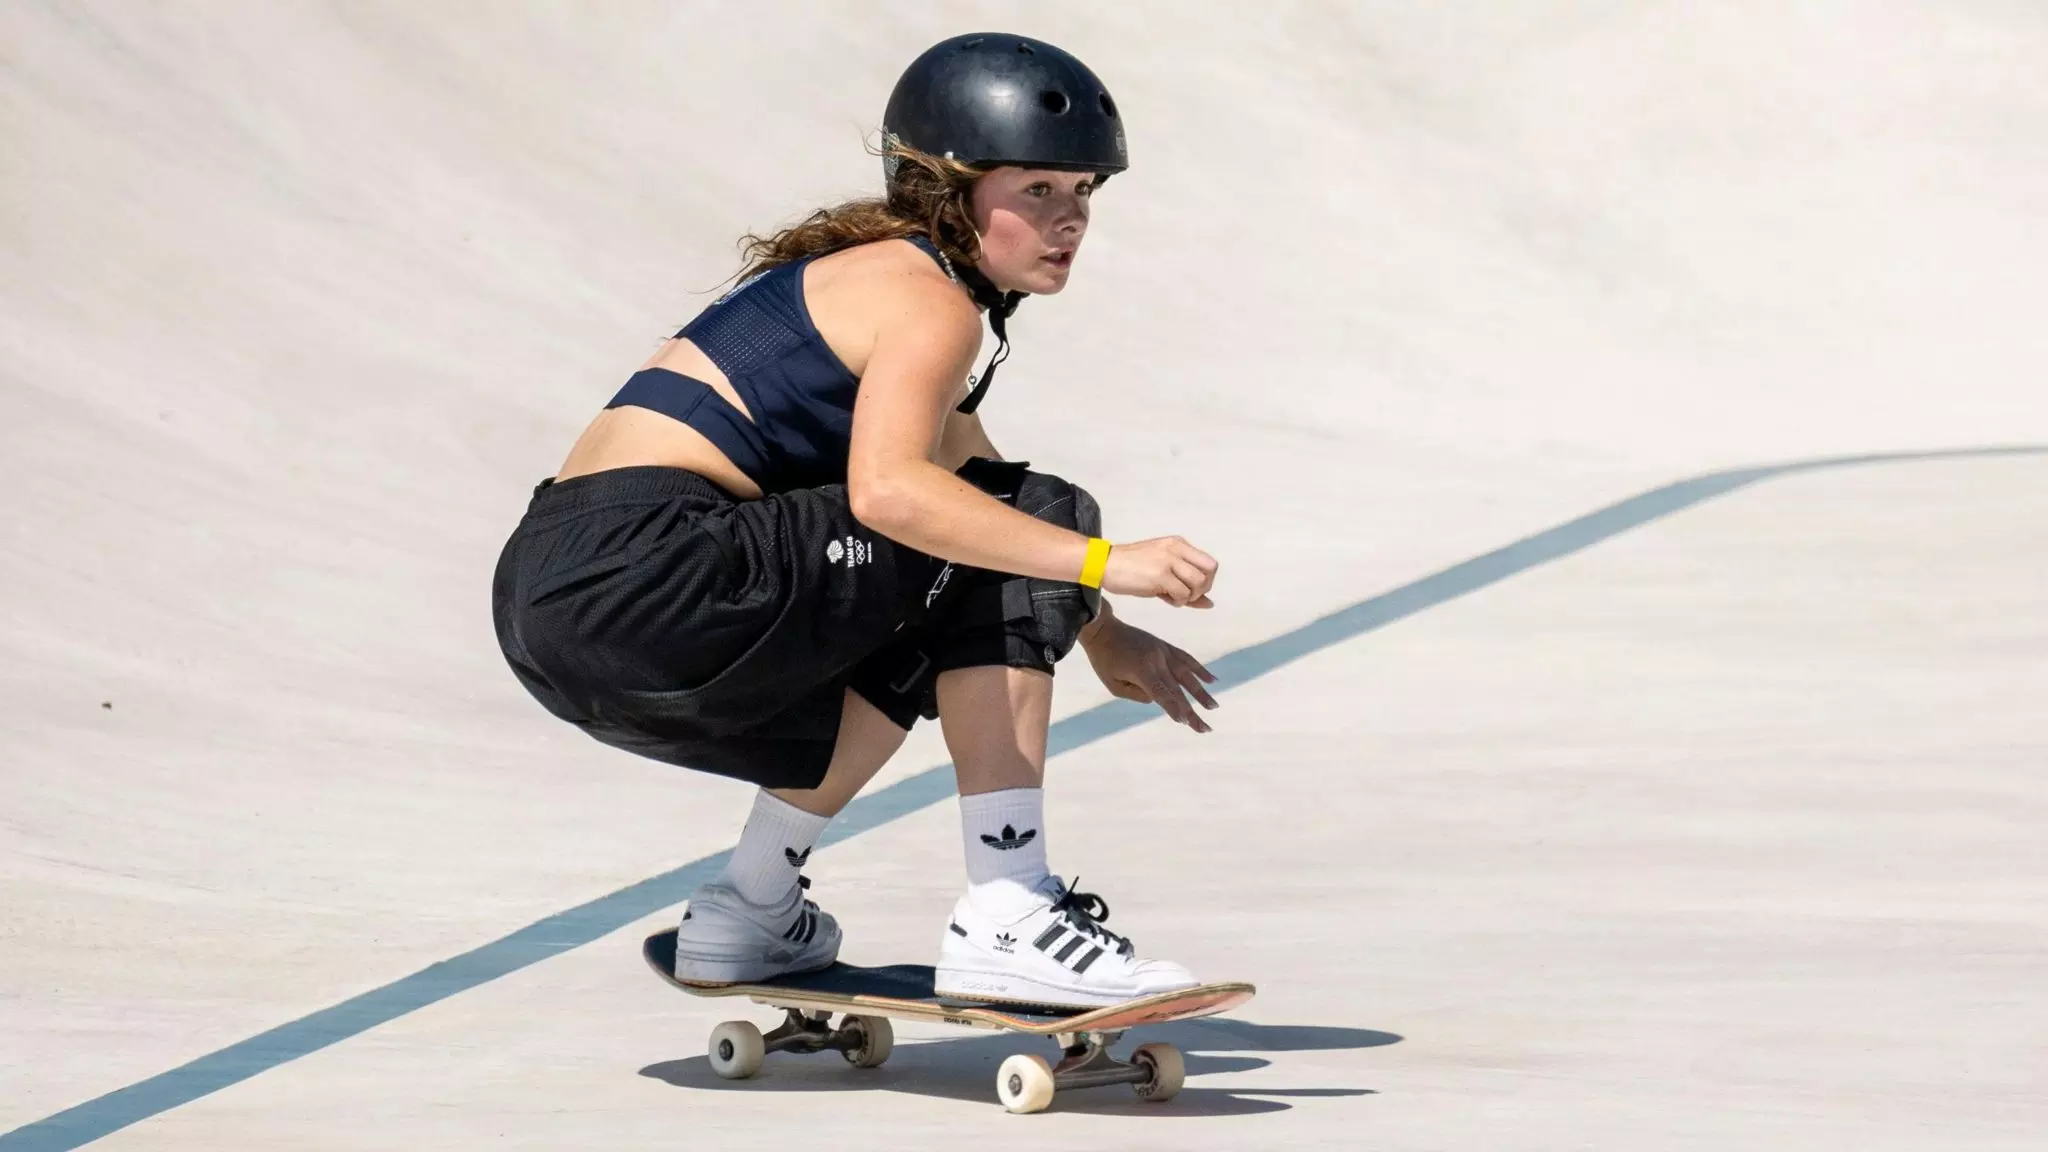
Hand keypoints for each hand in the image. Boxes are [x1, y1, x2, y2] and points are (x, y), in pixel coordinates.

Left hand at [1081, 618, 1219, 732]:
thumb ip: (1137, 695)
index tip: (1185, 722)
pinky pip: (1186, 658)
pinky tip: (1212, 680)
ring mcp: (1163, 651)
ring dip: (1201, 692)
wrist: (1104, 629)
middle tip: (1205, 728)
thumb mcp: (1113, 685)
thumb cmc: (1104, 661)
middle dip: (1191, 710)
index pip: (1161, 693)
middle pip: (1177, 689)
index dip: (1173, 708)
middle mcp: (1156, 660)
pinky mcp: (1165, 646)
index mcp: (1141, 670)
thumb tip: (1160, 699)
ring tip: (1213, 707)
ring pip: (1187, 674)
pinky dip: (1200, 669)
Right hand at [1099, 536, 1217, 607]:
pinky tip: (1164, 597)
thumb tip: (1209, 604)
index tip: (1191, 589)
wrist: (1104, 564)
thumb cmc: (1131, 568)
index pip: (1210, 563)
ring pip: (1198, 583)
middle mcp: (1177, 549)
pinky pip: (1182, 594)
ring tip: (1172, 596)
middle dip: (1202, 589)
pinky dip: (1177, 601)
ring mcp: (1169, 561)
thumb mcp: (1161, 569)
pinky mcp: (1160, 575)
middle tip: (1185, 595)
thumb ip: (1185, 582)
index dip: (1206, 581)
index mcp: (1178, 544)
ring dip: (1189, 596)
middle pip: (1210, 572)